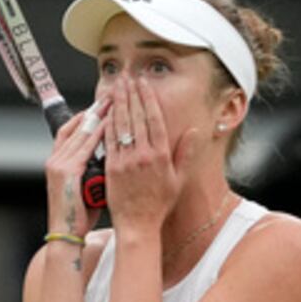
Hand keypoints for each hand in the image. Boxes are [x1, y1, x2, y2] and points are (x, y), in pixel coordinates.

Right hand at [46, 99, 106, 239]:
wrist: (66, 235)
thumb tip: (108, 161)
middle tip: (111, 95)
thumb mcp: (83, 189)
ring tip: (114, 101)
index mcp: (57, 163)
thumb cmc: (79, 216)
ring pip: (81, 131)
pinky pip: (85, 146)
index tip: (102, 106)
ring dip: (98, 115)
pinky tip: (111, 122)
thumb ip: (91, 172)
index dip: (86, 117)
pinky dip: (98, 132)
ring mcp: (59, 164)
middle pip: (76, 126)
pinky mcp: (66, 171)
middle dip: (94, 110)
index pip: (71, 130)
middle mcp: (55, 159)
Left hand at [101, 80, 181, 231]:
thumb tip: (194, 132)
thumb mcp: (179, 180)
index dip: (149, 98)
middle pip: (137, 117)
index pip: (155, 119)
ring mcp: (126, 161)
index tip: (144, 83)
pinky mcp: (112, 167)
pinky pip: (109, 139)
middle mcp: (143, 155)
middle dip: (132, 94)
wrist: (138, 225)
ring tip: (117, 86)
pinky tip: (106, 110)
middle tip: (127, 76)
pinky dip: (108, 122)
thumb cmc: (158, 204)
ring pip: (122, 124)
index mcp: (161, 156)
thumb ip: (186, 154)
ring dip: (119, 102)